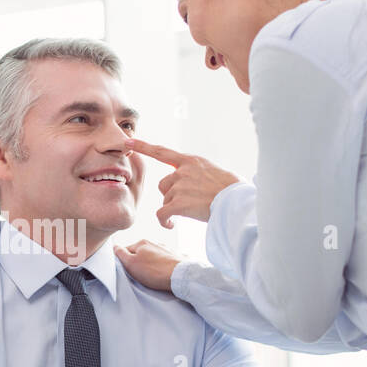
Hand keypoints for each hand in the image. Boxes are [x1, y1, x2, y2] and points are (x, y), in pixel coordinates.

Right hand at [114, 239, 180, 291]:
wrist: (180, 276)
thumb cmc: (155, 271)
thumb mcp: (131, 264)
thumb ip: (121, 254)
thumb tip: (115, 247)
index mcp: (142, 242)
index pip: (126, 249)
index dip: (125, 261)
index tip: (128, 270)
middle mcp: (155, 243)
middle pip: (141, 253)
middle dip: (139, 262)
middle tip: (140, 275)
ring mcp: (167, 249)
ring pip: (153, 257)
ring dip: (151, 264)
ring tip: (153, 276)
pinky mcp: (176, 257)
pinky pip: (165, 261)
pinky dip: (163, 267)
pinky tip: (163, 274)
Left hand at [126, 137, 241, 228]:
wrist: (237, 202)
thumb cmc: (233, 191)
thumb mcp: (215, 173)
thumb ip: (200, 174)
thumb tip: (196, 183)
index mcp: (191, 161)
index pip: (162, 151)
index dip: (143, 146)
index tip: (128, 141)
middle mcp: (183, 171)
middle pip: (163, 184)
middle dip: (171, 195)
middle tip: (188, 203)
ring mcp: (180, 186)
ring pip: (165, 199)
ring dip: (172, 207)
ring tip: (190, 212)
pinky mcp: (178, 203)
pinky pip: (162, 213)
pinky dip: (164, 221)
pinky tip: (171, 225)